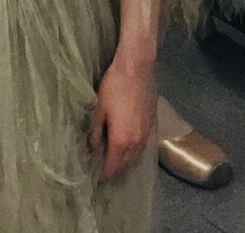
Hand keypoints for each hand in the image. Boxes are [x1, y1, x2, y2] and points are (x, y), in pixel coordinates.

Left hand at [87, 54, 154, 181]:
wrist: (137, 67)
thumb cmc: (114, 86)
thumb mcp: (98, 109)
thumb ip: (94, 132)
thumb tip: (92, 148)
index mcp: (122, 140)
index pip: (112, 167)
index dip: (103, 174)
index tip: (94, 176)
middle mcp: (137, 142)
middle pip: (125, 165)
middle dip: (114, 170)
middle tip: (102, 168)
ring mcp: (147, 134)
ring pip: (136, 157)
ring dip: (125, 162)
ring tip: (113, 158)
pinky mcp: (152, 124)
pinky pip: (143, 146)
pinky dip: (134, 151)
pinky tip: (127, 145)